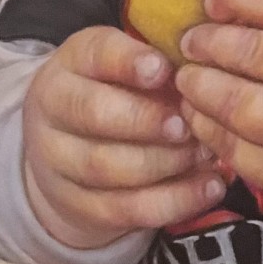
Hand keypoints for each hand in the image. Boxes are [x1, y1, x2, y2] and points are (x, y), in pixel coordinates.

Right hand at [23, 26, 225, 248]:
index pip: (97, 54)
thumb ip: (160, 62)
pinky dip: (172, 201)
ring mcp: (58, 161)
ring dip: (164, 162)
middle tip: (187, 125)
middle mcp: (54, 108)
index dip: (130, 62)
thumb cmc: (117, 86)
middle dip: (146, 119)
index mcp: (74, 60)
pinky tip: (208, 188)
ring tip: (204, 153)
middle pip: (94, 113)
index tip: (165, 70)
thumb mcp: (131, 61)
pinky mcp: (76, 205)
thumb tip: (201, 71)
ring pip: (106, 167)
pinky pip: (124, 209)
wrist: (68, 141)